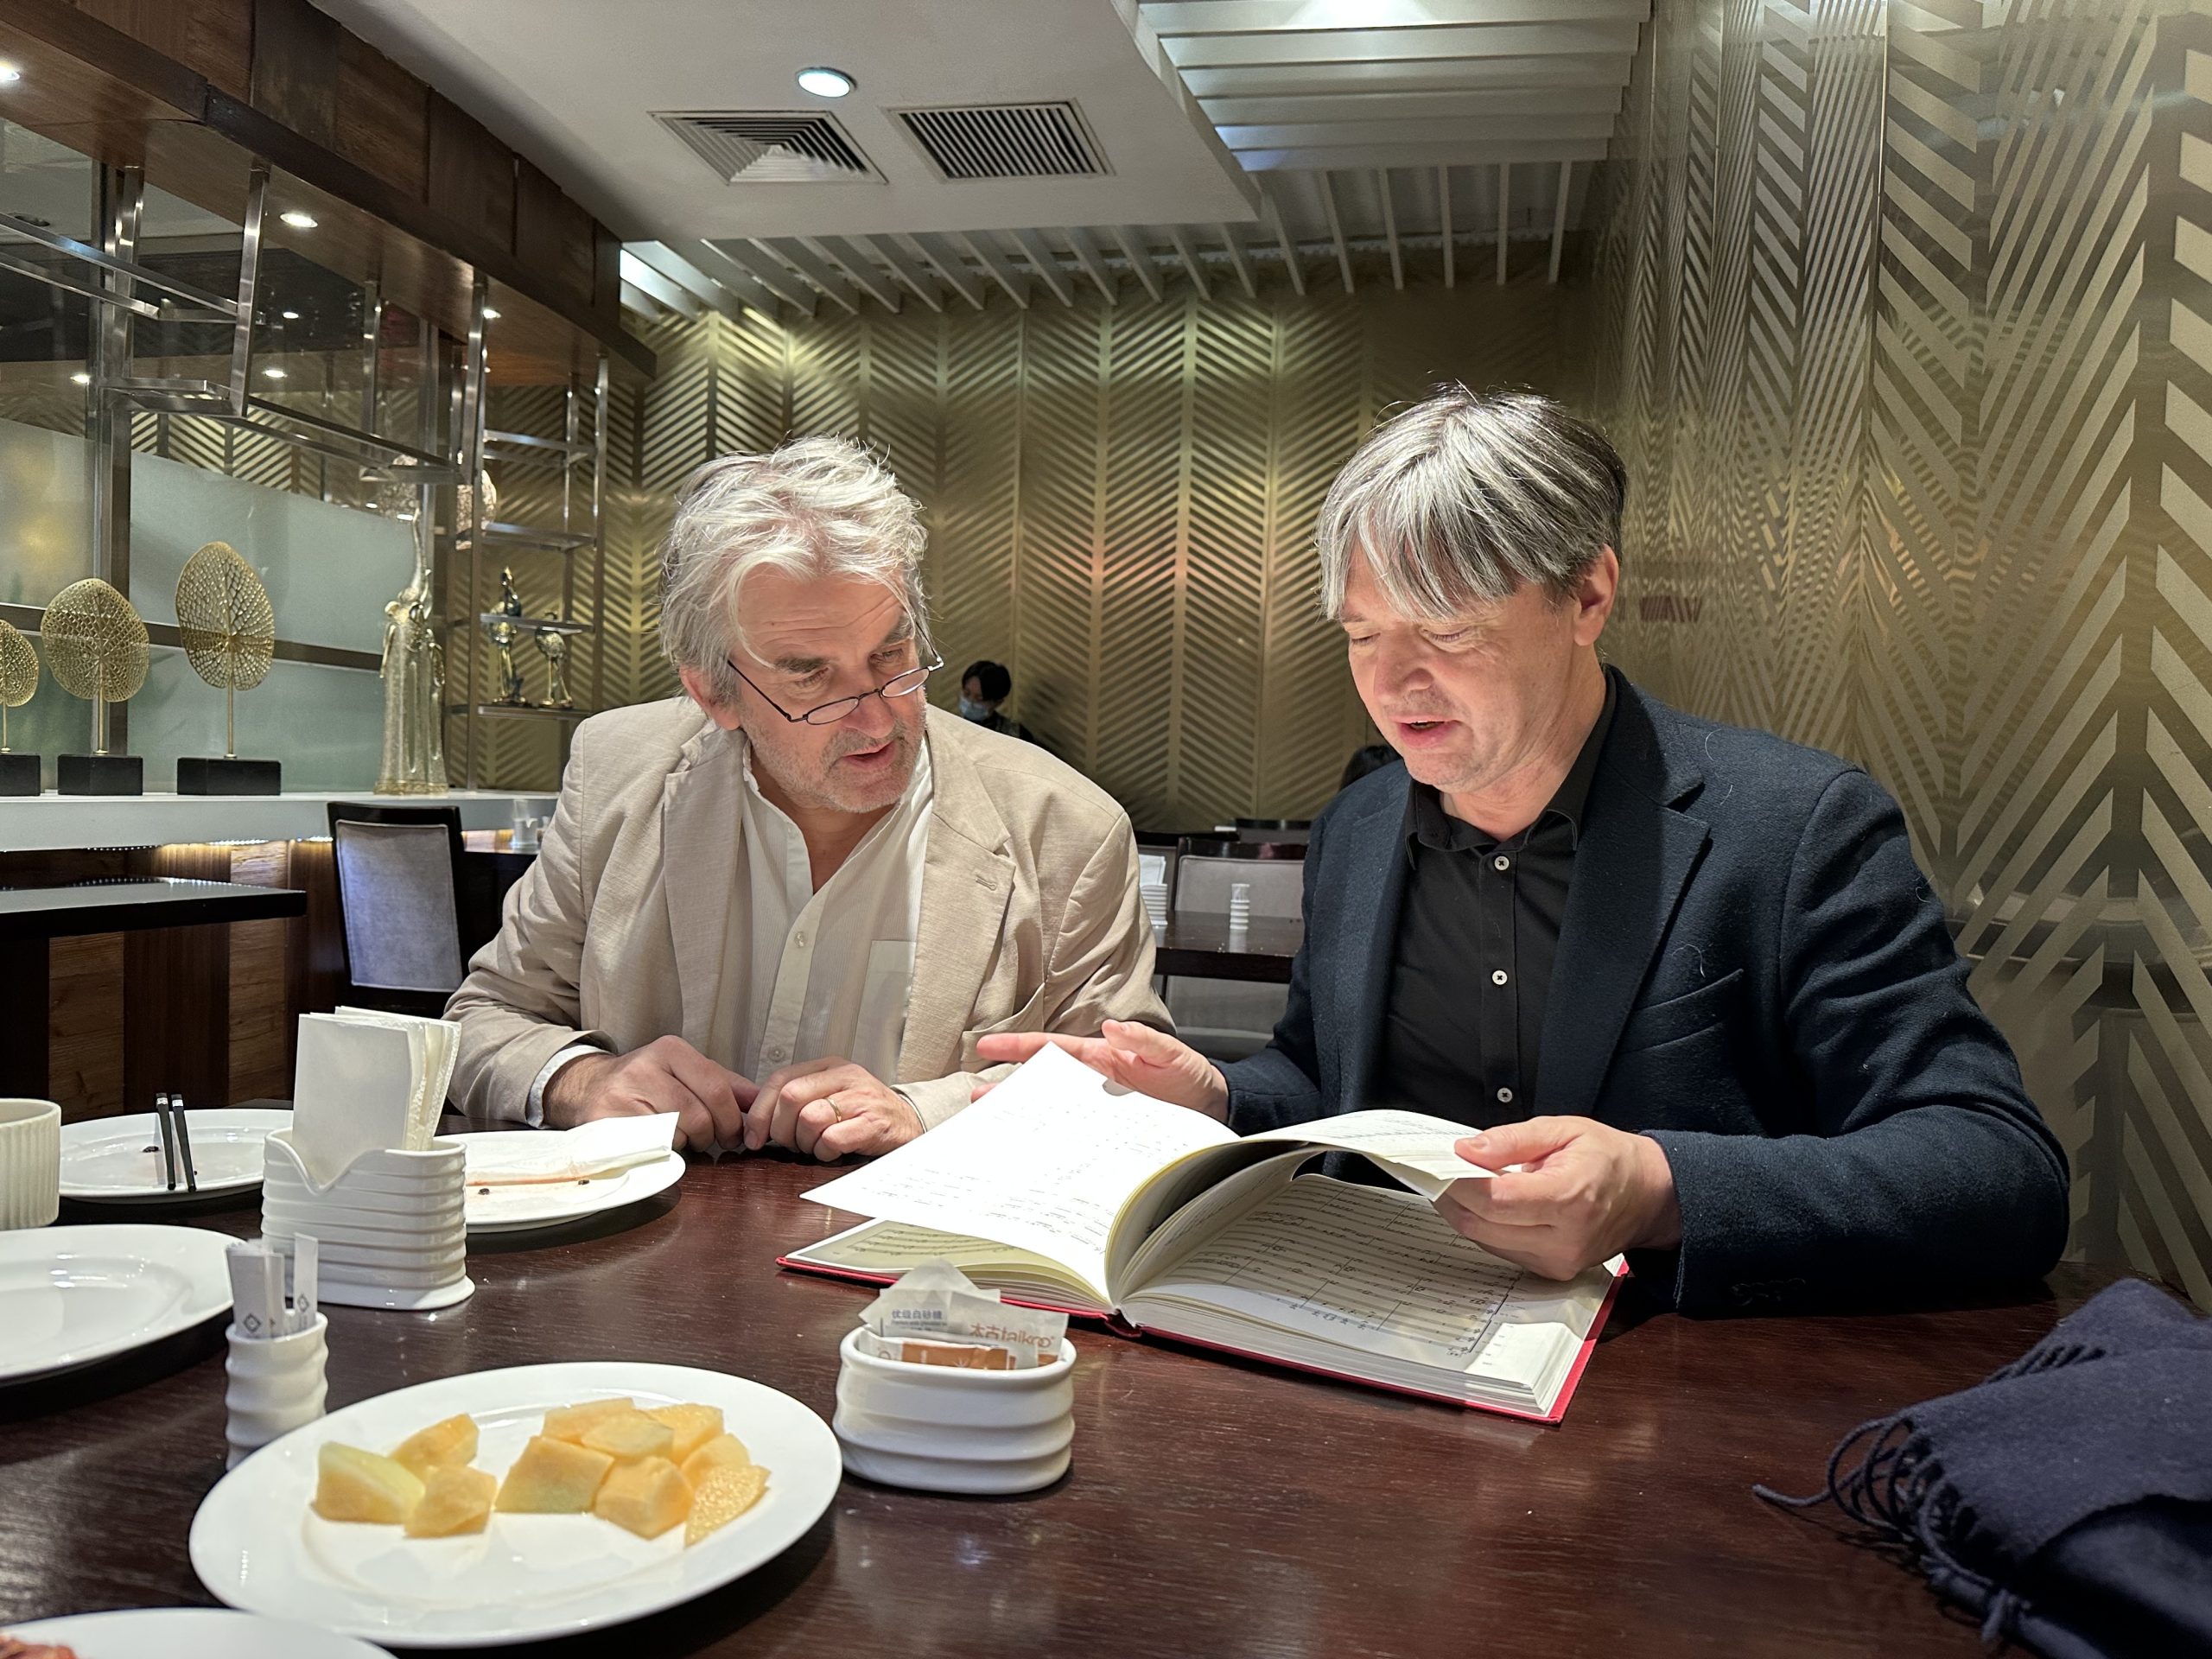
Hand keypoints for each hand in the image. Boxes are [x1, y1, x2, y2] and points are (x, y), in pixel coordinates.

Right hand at [543, 1035, 755, 1154]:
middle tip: (708, 1142)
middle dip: (711, 1136)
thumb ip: (726, 1086)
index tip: (735, 1135)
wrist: (588, 1089)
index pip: (717, 1089)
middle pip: (700, 1115)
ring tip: (679, 1140)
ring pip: (676, 1133)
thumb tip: (763, 1100)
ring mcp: (622, 1093)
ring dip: (685, 1145)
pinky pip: (650, 1147)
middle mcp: (645, 1066)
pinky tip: (659, 1147)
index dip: (732, 1119)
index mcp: (671, 1050)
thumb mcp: (686, 1074)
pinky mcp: (605, 1120)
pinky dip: (662, 1153)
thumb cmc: (646, 1086)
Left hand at [744, 1058, 922, 1159]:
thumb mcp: (832, 1095)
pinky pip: (831, 1139)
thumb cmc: (864, 1115)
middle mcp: (845, 1076)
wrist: (911, 1125)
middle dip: (781, 1130)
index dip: (760, 1111)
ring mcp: (861, 1098)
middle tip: (791, 1145)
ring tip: (817, 1147)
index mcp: (830, 1066)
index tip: (754, 1136)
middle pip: (790, 1098)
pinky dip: (824, 1152)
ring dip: (805, 1143)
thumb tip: (754, 1119)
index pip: (780, 1079)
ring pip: (809, 1119)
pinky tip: (832, 1152)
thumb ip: (798, 1100)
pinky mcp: (873, 1123)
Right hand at [973, 1021, 1228, 1119]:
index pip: (1052, 1048)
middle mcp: (1092, 1082)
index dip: (1019, 1047)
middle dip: (1009, 1089)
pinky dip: (1053, 1143)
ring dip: (1025, 1118)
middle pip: (1042, 1083)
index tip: (989, 1046)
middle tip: (978, 1098)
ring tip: (994, 1128)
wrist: (1212, 1108)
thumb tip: (1112, 1027)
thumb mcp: (1170, 1053)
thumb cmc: (1190, 1075)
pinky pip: (1073, 1136)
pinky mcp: (1106, 1132)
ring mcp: (1097, 1108)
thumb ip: (1142, 1040)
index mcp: (1101, 1057)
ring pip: (1052, 1111)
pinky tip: (1035, 1154)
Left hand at [1433, 1116, 1680, 1279]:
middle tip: (1439, 1173)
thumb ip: (1512, 1140)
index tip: (1439, 1165)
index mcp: (1569, 1199)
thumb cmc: (1609, 1159)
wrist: (1650, 1195)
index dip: (1459, 1184)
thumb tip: (1466, 1150)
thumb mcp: (1563, 1130)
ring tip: (1461, 1184)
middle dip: (1452, 1199)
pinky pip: (1502, 1251)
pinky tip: (1487, 1204)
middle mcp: (1565, 1239)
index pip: (1496, 1200)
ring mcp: (1559, 1261)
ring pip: (1487, 1241)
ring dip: (1466, 1214)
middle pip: (1483, 1226)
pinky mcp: (1554, 1271)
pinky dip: (1487, 1227)